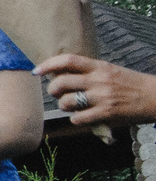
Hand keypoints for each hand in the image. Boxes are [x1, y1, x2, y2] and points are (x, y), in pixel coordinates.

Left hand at [37, 53, 155, 127]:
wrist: (155, 97)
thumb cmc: (131, 84)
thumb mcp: (110, 70)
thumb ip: (89, 72)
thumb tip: (60, 74)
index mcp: (99, 66)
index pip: (67, 60)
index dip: (48, 65)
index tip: (37, 71)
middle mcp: (98, 80)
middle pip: (60, 83)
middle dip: (53, 90)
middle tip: (57, 94)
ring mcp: (102, 97)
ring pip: (66, 102)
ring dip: (64, 106)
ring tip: (73, 106)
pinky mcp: (106, 114)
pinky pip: (78, 119)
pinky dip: (77, 120)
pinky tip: (84, 117)